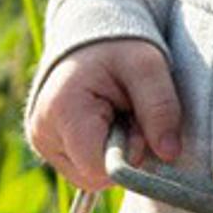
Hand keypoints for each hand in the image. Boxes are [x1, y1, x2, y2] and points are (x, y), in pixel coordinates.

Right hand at [23, 38, 182, 190]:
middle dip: (122, 154)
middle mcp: (43, 132)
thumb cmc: (119, 48)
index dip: (129, 154)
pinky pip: (84, 169)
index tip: (136, 122)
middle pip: (94, 177)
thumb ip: (161, 108)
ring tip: (117, 116)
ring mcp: (42, 142)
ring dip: (114, 154)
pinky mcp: (48, 146)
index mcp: (63, 111)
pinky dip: (102, 153)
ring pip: (90, 177)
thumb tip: (169, 154)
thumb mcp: (148, 67)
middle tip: (129, 116)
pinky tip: (105, 124)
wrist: (91, 35)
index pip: (98, 169)